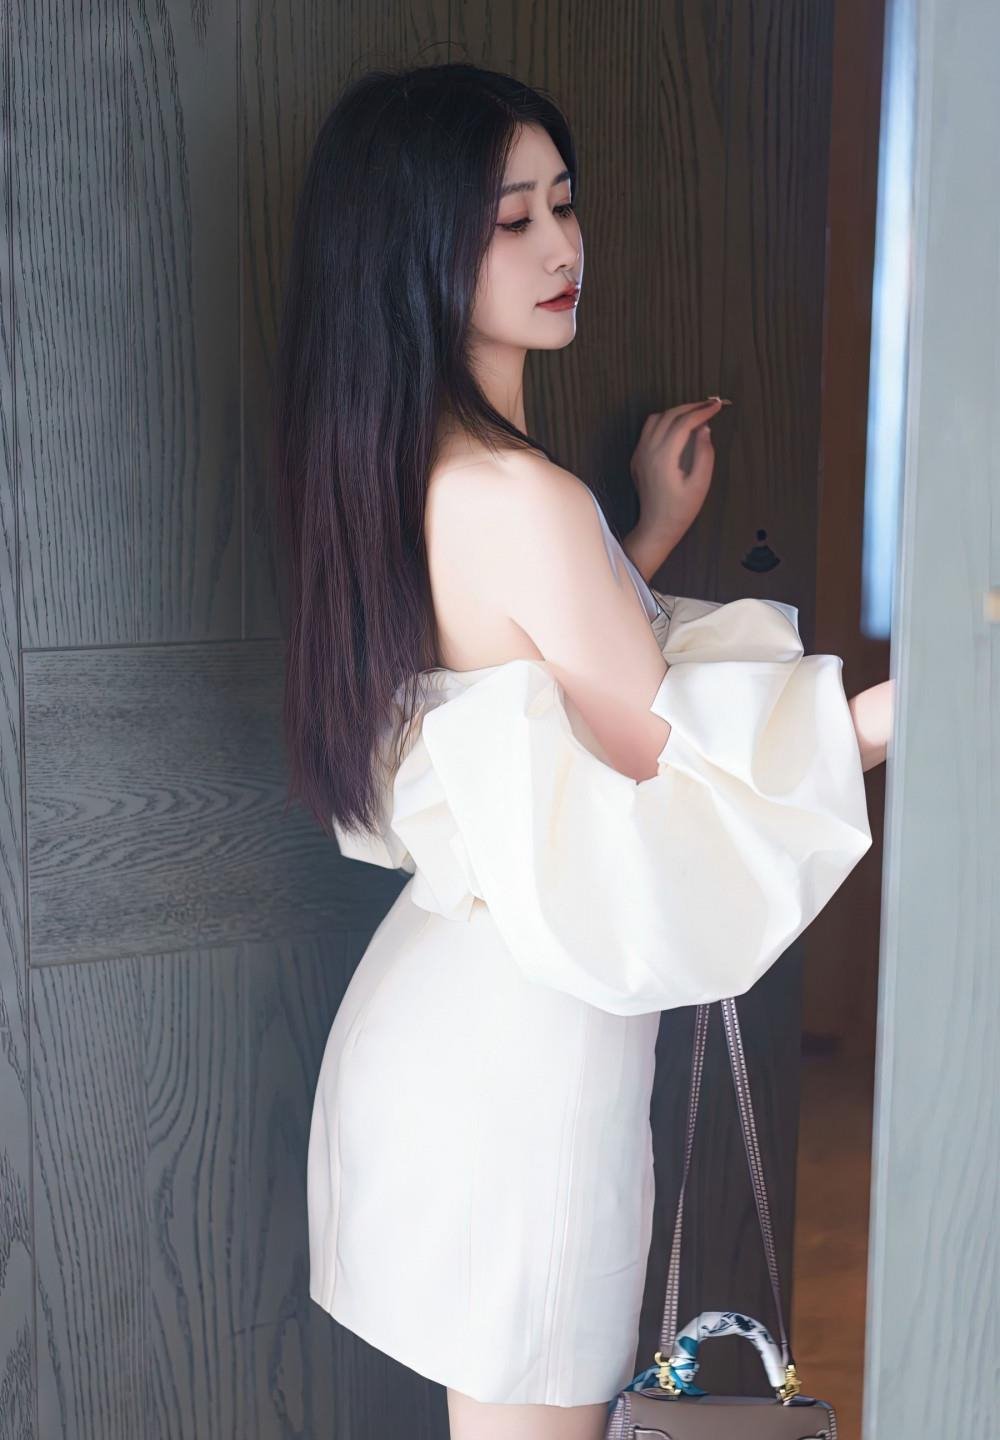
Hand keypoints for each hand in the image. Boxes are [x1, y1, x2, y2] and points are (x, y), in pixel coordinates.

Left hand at [629, 398, 726, 543]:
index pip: (683, 423)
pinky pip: (648, 430)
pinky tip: (679, 428)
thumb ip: (704, 454)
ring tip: (696, 413)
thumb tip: (704, 429)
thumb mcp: (700, 484)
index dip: (702, 411)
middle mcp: (648, 451)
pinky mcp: (637, 458)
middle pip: (668, 416)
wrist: (657, 527)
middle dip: (691, 407)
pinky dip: (665, 422)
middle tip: (710, 405)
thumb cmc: (681, 510)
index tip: (717, 406)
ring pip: (655, 419)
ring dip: (676, 412)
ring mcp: (639, 454)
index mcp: (663, 457)